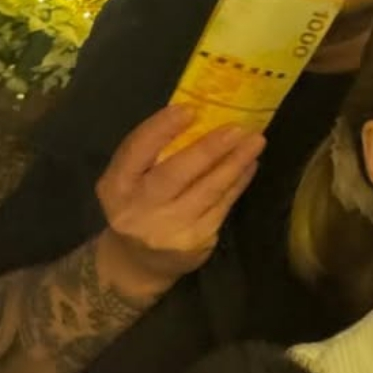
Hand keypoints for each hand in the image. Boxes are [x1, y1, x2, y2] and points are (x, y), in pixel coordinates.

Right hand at [96, 107, 265, 287]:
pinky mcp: (196, 241)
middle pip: (176, 173)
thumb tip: (201, 116)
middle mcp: (139, 208)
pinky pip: (222, 205)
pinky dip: (238, 183)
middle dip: (209, 148)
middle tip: (237, 128)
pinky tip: (250, 165)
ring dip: (234, 163)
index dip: (161, 128)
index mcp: (117, 185)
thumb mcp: (131, 182)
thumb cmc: (139, 207)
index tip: (189, 109)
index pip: (136, 151)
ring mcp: (169, 227)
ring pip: (207, 190)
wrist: (139, 264)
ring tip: (255, 141)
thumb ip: (152, 155)